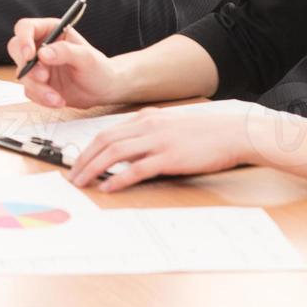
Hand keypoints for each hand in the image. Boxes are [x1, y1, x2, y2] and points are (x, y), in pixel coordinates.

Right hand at [8, 17, 122, 109]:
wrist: (102, 91)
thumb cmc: (98, 68)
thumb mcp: (86, 57)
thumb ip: (65, 51)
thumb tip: (42, 53)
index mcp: (50, 31)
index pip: (25, 28)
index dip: (23, 39)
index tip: (30, 55)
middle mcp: (39, 46)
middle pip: (16, 50)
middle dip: (28, 66)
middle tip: (44, 77)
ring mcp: (36, 66)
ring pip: (22, 74)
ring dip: (38, 88)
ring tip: (57, 98)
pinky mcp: (36, 84)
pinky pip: (29, 91)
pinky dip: (41, 98)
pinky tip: (58, 101)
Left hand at [64, 104, 261, 191]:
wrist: (235, 133)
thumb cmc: (206, 134)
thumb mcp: (172, 126)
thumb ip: (150, 134)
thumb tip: (129, 153)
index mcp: (146, 118)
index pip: (107, 132)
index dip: (87, 148)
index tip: (76, 162)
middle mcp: (148, 126)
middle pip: (104, 141)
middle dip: (83, 159)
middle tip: (71, 175)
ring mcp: (158, 141)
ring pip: (114, 153)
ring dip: (93, 168)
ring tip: (81, 182)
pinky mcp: (170, 157)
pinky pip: (137, 169)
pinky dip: (119, 178)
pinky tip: (108, 187)